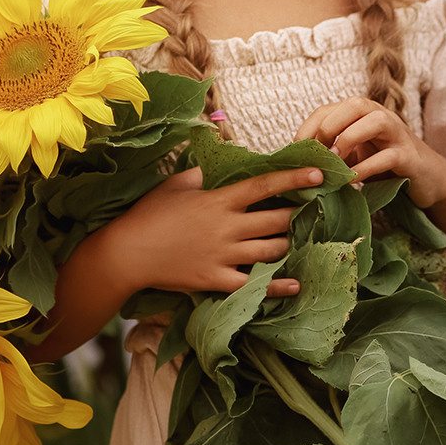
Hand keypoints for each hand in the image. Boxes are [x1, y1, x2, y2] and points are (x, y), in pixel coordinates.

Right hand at [111, 164, 325, 297]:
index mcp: (219, 200)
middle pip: (275, 220)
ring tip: (300, 238)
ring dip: (289, 243)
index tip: (318, 175)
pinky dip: (277, 284)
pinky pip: (254, 285)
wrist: (127, 254)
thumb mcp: (177, 184)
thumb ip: (204, 172)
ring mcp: (223, 256)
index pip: (264, 185)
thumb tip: (224, 159)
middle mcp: (227, 228)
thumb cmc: (150, 214)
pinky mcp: (216, 280)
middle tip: (310, 211)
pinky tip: (295, 283)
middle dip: (297, 214)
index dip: (293, 179)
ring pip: (270, 250)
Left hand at [294, 98, 445, 209]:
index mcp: (362, 114)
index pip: (329, 108)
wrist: (427, 178)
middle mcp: (380, 116)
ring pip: (375, 120)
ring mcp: (398, 134)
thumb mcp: (355, 154)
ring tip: (336, 162)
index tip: (297, 151)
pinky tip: (354, 181)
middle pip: (354, 104)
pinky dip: (368, 168)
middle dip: (330, 126)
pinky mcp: (410, 157)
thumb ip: (333, 152)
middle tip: (318, 154)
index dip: (309, 127)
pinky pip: (389, 156)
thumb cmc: (385, 164)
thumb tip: (300, 163)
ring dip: (350, 139)